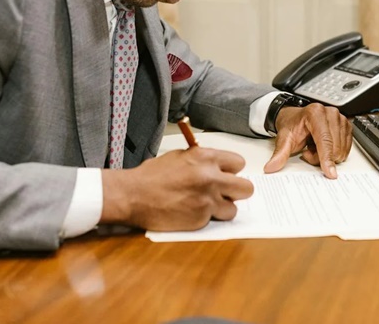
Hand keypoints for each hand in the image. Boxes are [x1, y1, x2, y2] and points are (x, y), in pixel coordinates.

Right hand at [100, 147, 253, 230]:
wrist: (133, 195)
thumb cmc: (151, 176)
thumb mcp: (179, 157)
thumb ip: (202, 161)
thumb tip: (217, 167)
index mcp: (205, 157)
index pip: (239, 163)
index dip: (232, 171)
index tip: (226, 175)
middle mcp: (210, 177)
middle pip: (246, 188)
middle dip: (237, 191)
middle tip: (225, 193)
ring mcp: (207, 200)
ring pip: (233, 208)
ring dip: (222, 208)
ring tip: (206, 206)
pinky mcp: (201, 218)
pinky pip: (215, 220)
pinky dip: (206, 219)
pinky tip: (191, 212)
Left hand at [263, 103, 351, 178]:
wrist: (295, 118)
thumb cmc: (292, 125)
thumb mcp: (284, 139)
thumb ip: (279, 154)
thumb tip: (271, 167)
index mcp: (315, 113)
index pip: (325, 140)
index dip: (327, 158)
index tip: (330, 172)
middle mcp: (330, 113)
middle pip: (333, 147)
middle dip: (320, 157)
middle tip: (307, 150)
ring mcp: (341, 119)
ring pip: (340, 150)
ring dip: (327, 155)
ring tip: (314, 146)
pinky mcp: (347, 126)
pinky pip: (346, 149)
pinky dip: (334, 152)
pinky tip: (323, 146)